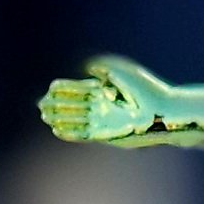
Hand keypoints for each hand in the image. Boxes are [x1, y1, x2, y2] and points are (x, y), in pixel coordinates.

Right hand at [38, 54, 172, 145]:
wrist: (161, 112)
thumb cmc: (145, 90)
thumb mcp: (121, 72)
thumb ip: (102, 68)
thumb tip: (88, 68)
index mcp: (108, 90)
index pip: (81, 89)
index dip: (65, 89)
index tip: (51, 87)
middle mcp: (105, 107)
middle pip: (76, 106)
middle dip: (58, 105)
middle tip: (41, 105)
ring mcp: (106, 122)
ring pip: (78, 120)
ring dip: (60, 119)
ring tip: (45, 117)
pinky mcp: (108, 135)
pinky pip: (85, 134)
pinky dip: (71, 132)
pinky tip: (57, 130)